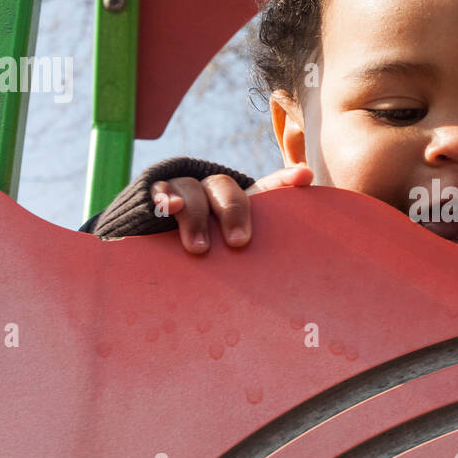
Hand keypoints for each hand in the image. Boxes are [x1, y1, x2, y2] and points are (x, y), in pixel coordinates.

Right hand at [151, 164, 312, 253]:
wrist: (152, 249)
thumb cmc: (205, 261)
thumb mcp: (228, 260)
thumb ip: (251, 261)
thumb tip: (289, 280)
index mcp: (238, 206)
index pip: (265, 188)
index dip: (284, 180)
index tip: (305, 177)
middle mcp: (213, 193)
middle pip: (226, 188)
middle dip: (234, 213)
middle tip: (239, 243)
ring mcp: (184, 191)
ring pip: (193, 190)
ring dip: (197, 217)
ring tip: (199, 249)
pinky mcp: (155, 196)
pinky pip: (160, 190)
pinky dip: (165, 197)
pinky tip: (169, 208)